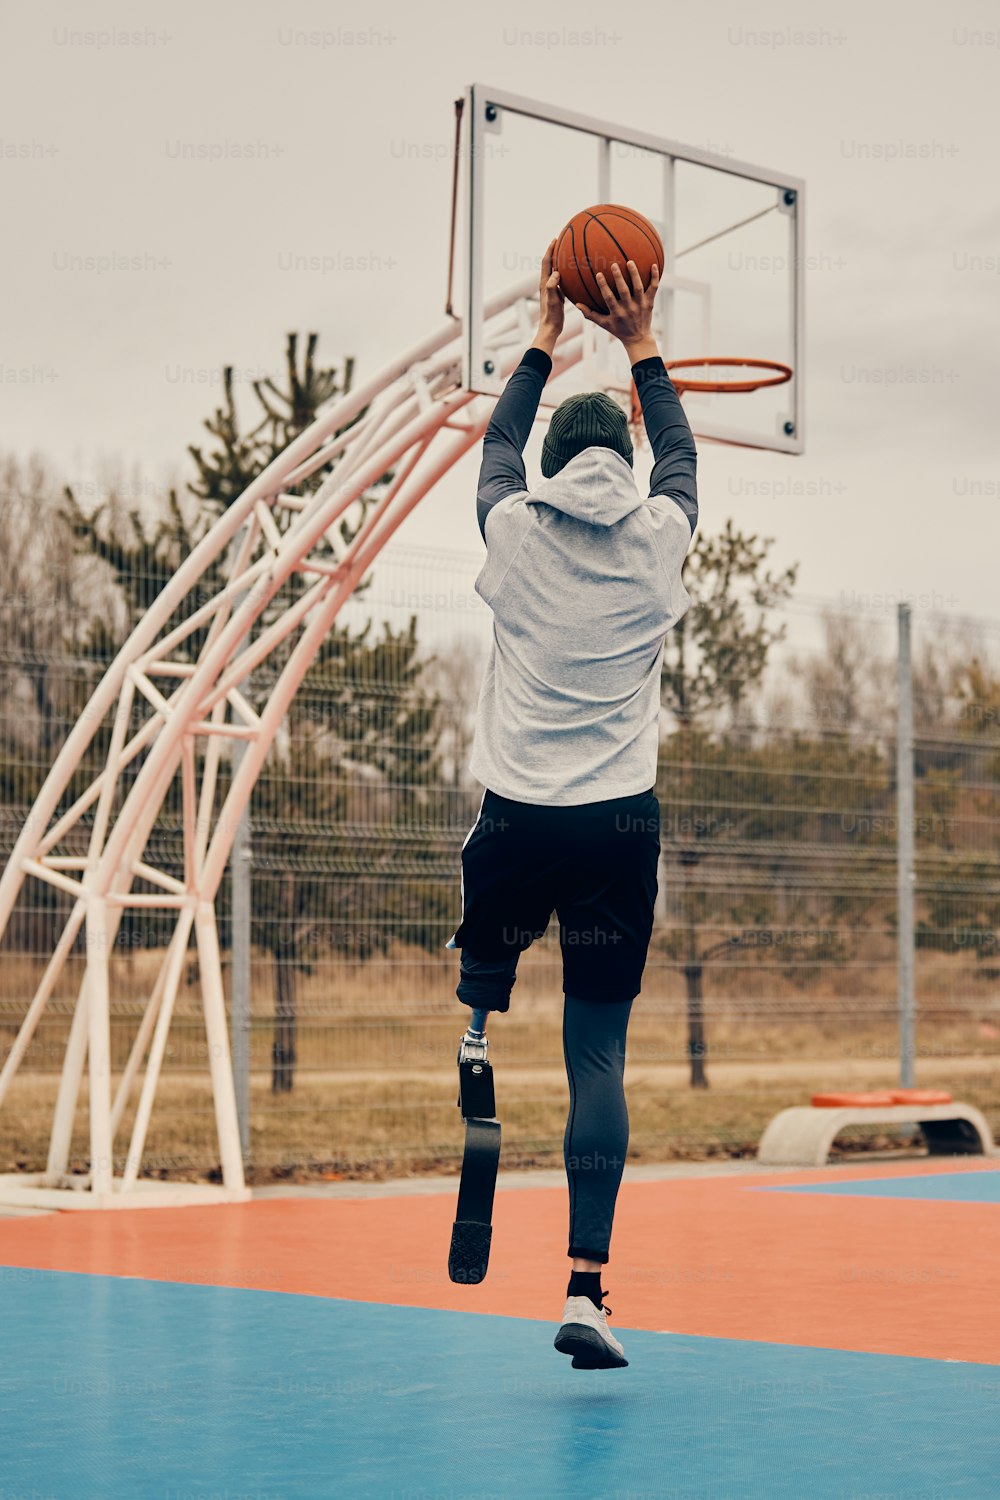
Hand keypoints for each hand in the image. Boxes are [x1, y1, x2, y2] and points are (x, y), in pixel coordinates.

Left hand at [531, 238, 563, 354]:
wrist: (551, 328)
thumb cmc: (551, 316)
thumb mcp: (553, 300)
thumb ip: (553, 286)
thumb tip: (556, 273)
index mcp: (545, 283)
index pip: (546, 262)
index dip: (550, 250)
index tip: (555, 239)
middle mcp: (547, 284)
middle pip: (550, 264)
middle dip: (555, 252)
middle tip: (562, 242)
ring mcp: (551, 290)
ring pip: (555, 271)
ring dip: (560, 262)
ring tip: (568, 254)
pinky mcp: (557, 295)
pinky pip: (561, 280)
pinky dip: (566, 273)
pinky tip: (574, 274)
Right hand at [577, 259, 659, 362]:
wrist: (638, 338)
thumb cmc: (618, 329)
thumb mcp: (604, 324)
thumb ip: (590, 314)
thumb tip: (577, 304)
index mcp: (617, 313)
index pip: (609, 298)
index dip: (604, 286)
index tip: (598, 274)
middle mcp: (629, 308)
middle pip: (624, 291)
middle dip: (619, 278)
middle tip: (614, 264)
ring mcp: (640, 305)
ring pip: (638, 287)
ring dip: (634, 275)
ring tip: (630, 262)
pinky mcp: (650, 302)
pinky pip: (654, 288)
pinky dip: (655, 277)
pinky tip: (653, 264)